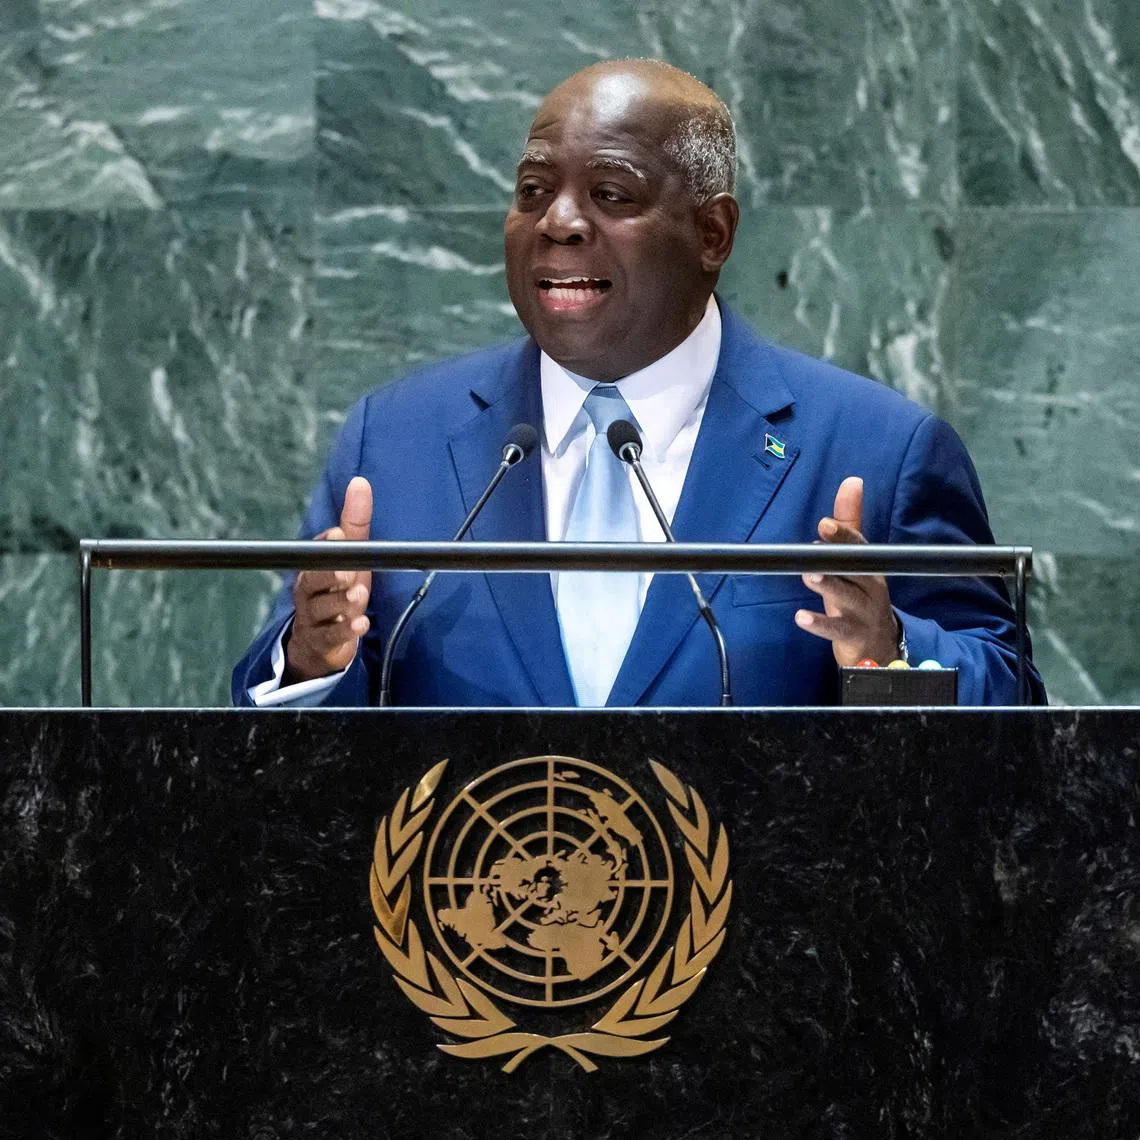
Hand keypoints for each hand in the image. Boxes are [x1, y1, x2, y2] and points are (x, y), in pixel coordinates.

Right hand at [284, 476, 372, 682]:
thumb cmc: (338, 592)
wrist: (319, 643)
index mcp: (312, 566)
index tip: (340, 534)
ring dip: (341, 602)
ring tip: (358, 596)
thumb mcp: (350, 557)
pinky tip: (360, 625)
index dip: (327, 543)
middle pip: (313, 579)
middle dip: (330, 574)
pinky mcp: (321, 641)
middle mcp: (307, 590)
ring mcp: (312, 617)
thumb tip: (360, 482)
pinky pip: (330, 636)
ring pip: (322, 608)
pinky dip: (345, 631)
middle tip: (347, 572)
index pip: (316, 551)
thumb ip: (355, 523)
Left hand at [794, 476, 899, 666]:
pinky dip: (820, 625)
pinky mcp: (855, 636)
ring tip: (808, 576)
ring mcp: (864, 613)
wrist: (879, 646)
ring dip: (828, 586)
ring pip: (848, 598)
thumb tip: (851, 481)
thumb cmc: (860, 596)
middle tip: (814, 546)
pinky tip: (800, 617)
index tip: (824, 523)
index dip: (844, 535)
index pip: (860, 547)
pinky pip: (838, 630)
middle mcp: (871, 587)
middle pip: (857, 570)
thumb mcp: (855, 561)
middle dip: (837, 557)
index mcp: (870, 567)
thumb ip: (849, 524)